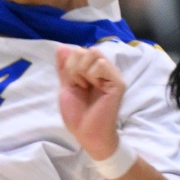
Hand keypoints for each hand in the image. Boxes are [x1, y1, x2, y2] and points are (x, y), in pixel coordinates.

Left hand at [56, 45, 125, 162]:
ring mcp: (112, 75)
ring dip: (82, 70)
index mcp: (92, 71)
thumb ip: (64, 67)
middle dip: (75, 66)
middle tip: (78, 85)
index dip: (70, 64)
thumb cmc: (77, 114)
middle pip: (87, 49)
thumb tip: (61, 46)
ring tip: (85, 87)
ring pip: (94, 53)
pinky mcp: (118, 83)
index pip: (79, 51)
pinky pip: (102, 64)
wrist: (86, 133)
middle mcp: (104, 71)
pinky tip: (94, 87)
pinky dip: (92, 74)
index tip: (73, 83)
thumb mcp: (66, 87)